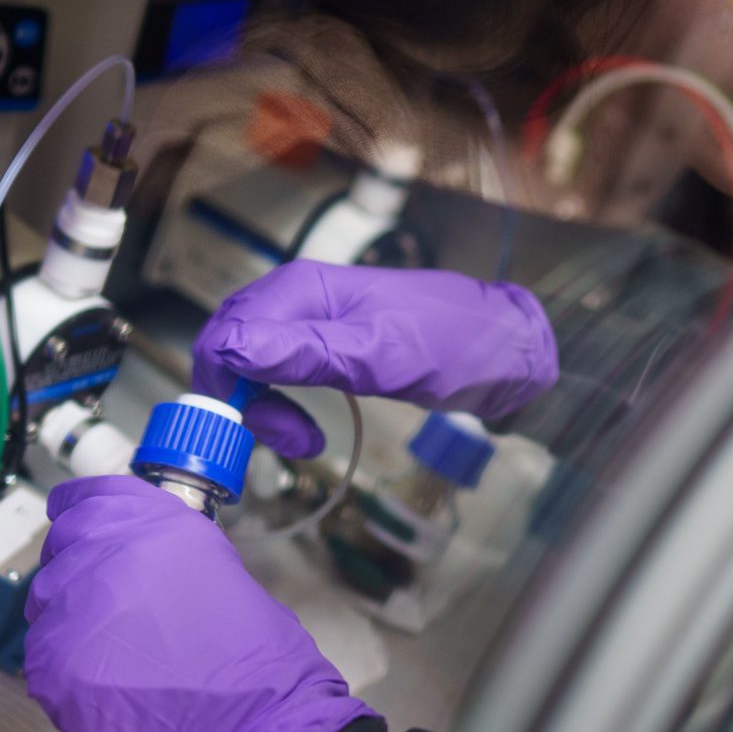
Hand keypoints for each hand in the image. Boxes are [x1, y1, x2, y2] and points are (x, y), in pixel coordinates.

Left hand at [23, 477, 370, 731]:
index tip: (81, 526)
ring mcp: (71, 614)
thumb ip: (163, 553)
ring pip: (46, 607)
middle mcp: (104, 557)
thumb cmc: (260, 664)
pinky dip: (69, 673)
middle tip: (114, 610)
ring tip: (121, 658)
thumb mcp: (221, 572)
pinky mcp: (53, 669)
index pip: (86, 499)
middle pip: (62, 551)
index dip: (82, 515)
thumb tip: (131, 561)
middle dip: (82, 575)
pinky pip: (44, 661)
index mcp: (153, 526)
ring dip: (73, 624)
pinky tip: (113, 689)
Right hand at [192, 261, 558, 458]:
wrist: (507, 353)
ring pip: (250, 369)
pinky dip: (283, 408)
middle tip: (293, 439)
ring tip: (306, 441)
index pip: (225, 333)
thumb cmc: (454, 346)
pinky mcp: (326, 351)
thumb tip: (232, 349)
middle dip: (245, 402)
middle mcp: (297, 301)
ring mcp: (311, 325)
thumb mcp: (379, 354)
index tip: (259, 426)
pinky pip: (279, 377)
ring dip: (265, 411)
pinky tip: (309, 431)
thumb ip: (305, 352)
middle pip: (230, 350)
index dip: (227, 385)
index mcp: (302, 290)